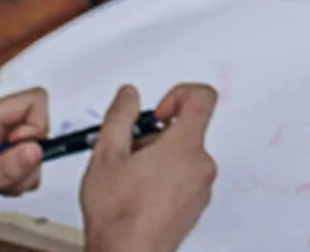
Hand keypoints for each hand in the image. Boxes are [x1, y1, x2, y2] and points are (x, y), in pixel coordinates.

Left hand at [0, 89, 48, 227]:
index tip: (15, 155)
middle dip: (27, 159)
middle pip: (35, 125)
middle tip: (1, 180)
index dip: (36, 130)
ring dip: (20, 171)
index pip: (34, 100)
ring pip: (30, 143)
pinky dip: (12, 173)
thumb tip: (36, 150)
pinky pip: (19, 152)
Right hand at [81, 84, 218, 251]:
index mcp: (186, 146)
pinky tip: (139, 195)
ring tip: (129, 179)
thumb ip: (120, 116)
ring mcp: (202, 187)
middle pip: (186, 131)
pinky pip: (185, 179)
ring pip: (183, 157)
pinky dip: (166, 179)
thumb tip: (129, 94)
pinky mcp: (196, 205)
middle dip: (156, 136)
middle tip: (128, 155)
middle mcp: (202, 165)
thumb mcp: (106, 155)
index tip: (157, 113)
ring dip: (158, 160)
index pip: (203, 97)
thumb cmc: (119, 214)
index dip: (179, 94)